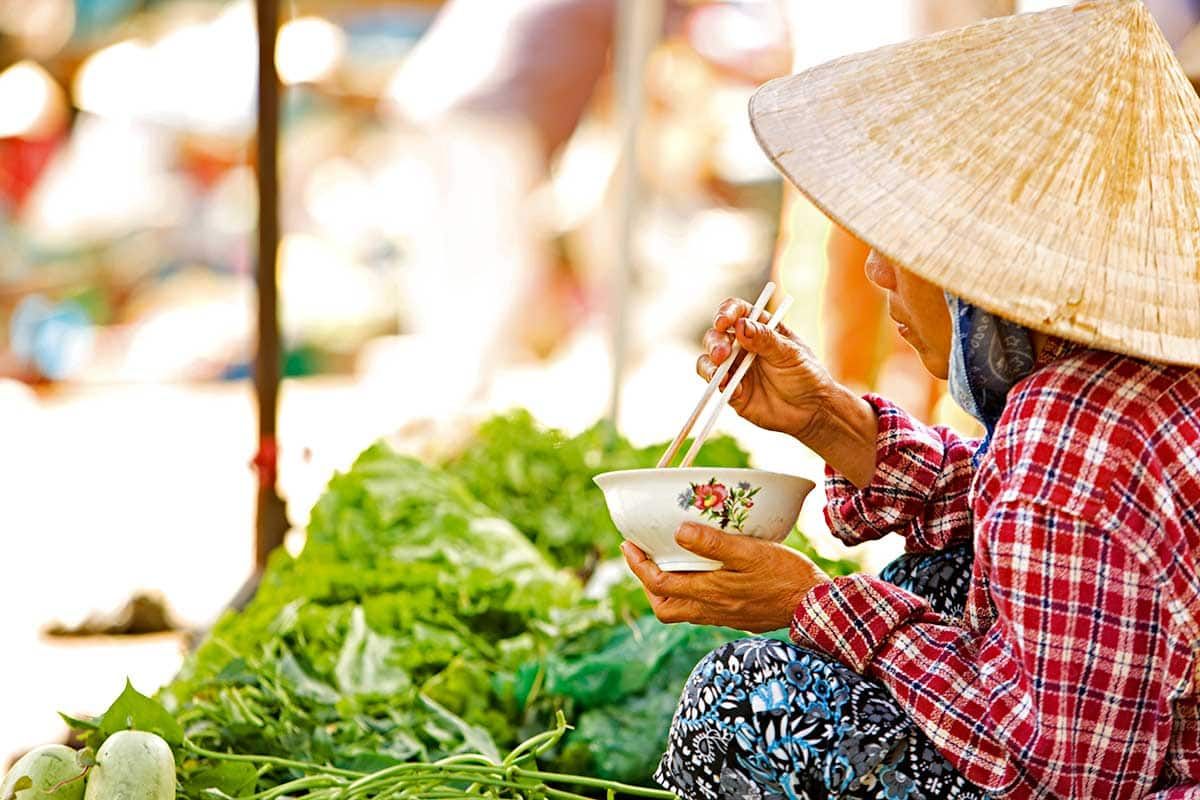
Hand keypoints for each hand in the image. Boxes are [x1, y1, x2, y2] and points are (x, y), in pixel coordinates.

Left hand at [621, 522, 830, 632]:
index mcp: (709, 593)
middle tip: (642, 557)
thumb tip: (679, 532)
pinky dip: (688, 593)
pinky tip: (699, 574)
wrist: (815, 605)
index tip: (629, 544)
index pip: (658, 584)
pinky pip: (699, 610)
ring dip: (666, 589)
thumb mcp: (751, 553)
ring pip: (679, 611)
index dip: (638, 566)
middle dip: (646, 583)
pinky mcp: (734, 617)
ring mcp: (722, 616)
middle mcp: (710, 610)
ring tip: (666, 564)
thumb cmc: (786, 575)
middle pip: (663, 606)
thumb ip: (714, 544)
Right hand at [699, 296, 880, 486]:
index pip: (737, 312)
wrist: (812, 410)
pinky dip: (719, 385)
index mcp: (759, 329)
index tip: (723, 322)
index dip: (726, 313)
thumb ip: (765, 339)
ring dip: (710, 364)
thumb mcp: (790, 353)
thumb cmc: (806, 375)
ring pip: (709, 360)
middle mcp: (743, 346)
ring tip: (720, 371)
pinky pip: (716, 385)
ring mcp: (735, 369)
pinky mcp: (732, 391)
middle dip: (715, 342)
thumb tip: (740, 324)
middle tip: (722, 354)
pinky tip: (732, 389)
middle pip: (716, 335)